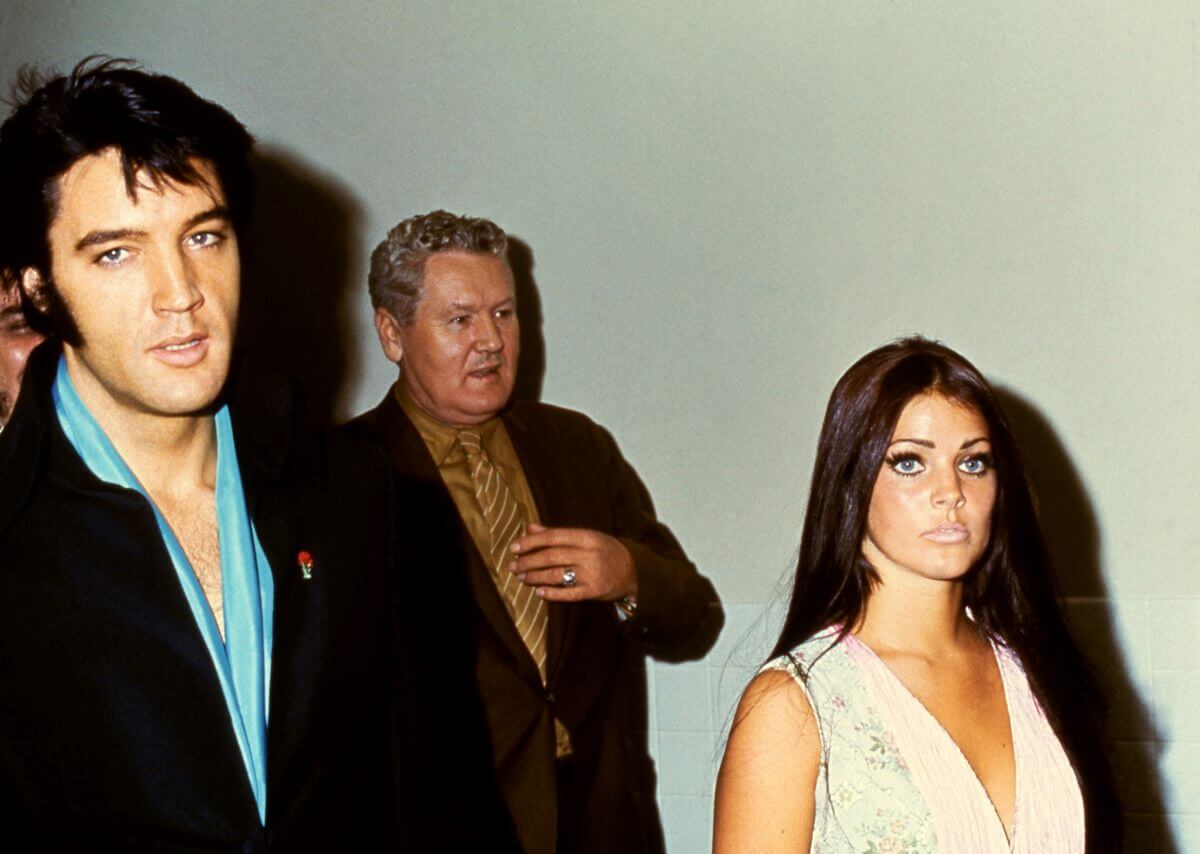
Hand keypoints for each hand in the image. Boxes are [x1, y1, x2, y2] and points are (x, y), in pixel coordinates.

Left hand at [509, 523, 637, 602]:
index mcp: (586, 537)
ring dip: (535, 577)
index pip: (553, 536)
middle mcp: (589, 554)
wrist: (634, 570)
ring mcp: (592, 574)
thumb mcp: (585, 537)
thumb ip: (556, 533)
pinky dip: (552, 593)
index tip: (514, 547)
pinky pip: (569, 594)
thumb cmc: (605, 550)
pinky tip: (539, 592)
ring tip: (522, 577)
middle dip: (528, 561)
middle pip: (551, 556)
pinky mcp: (594, 592)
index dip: (531, 542)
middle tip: (513, 566)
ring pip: (557, 575)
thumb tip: (530, 528)